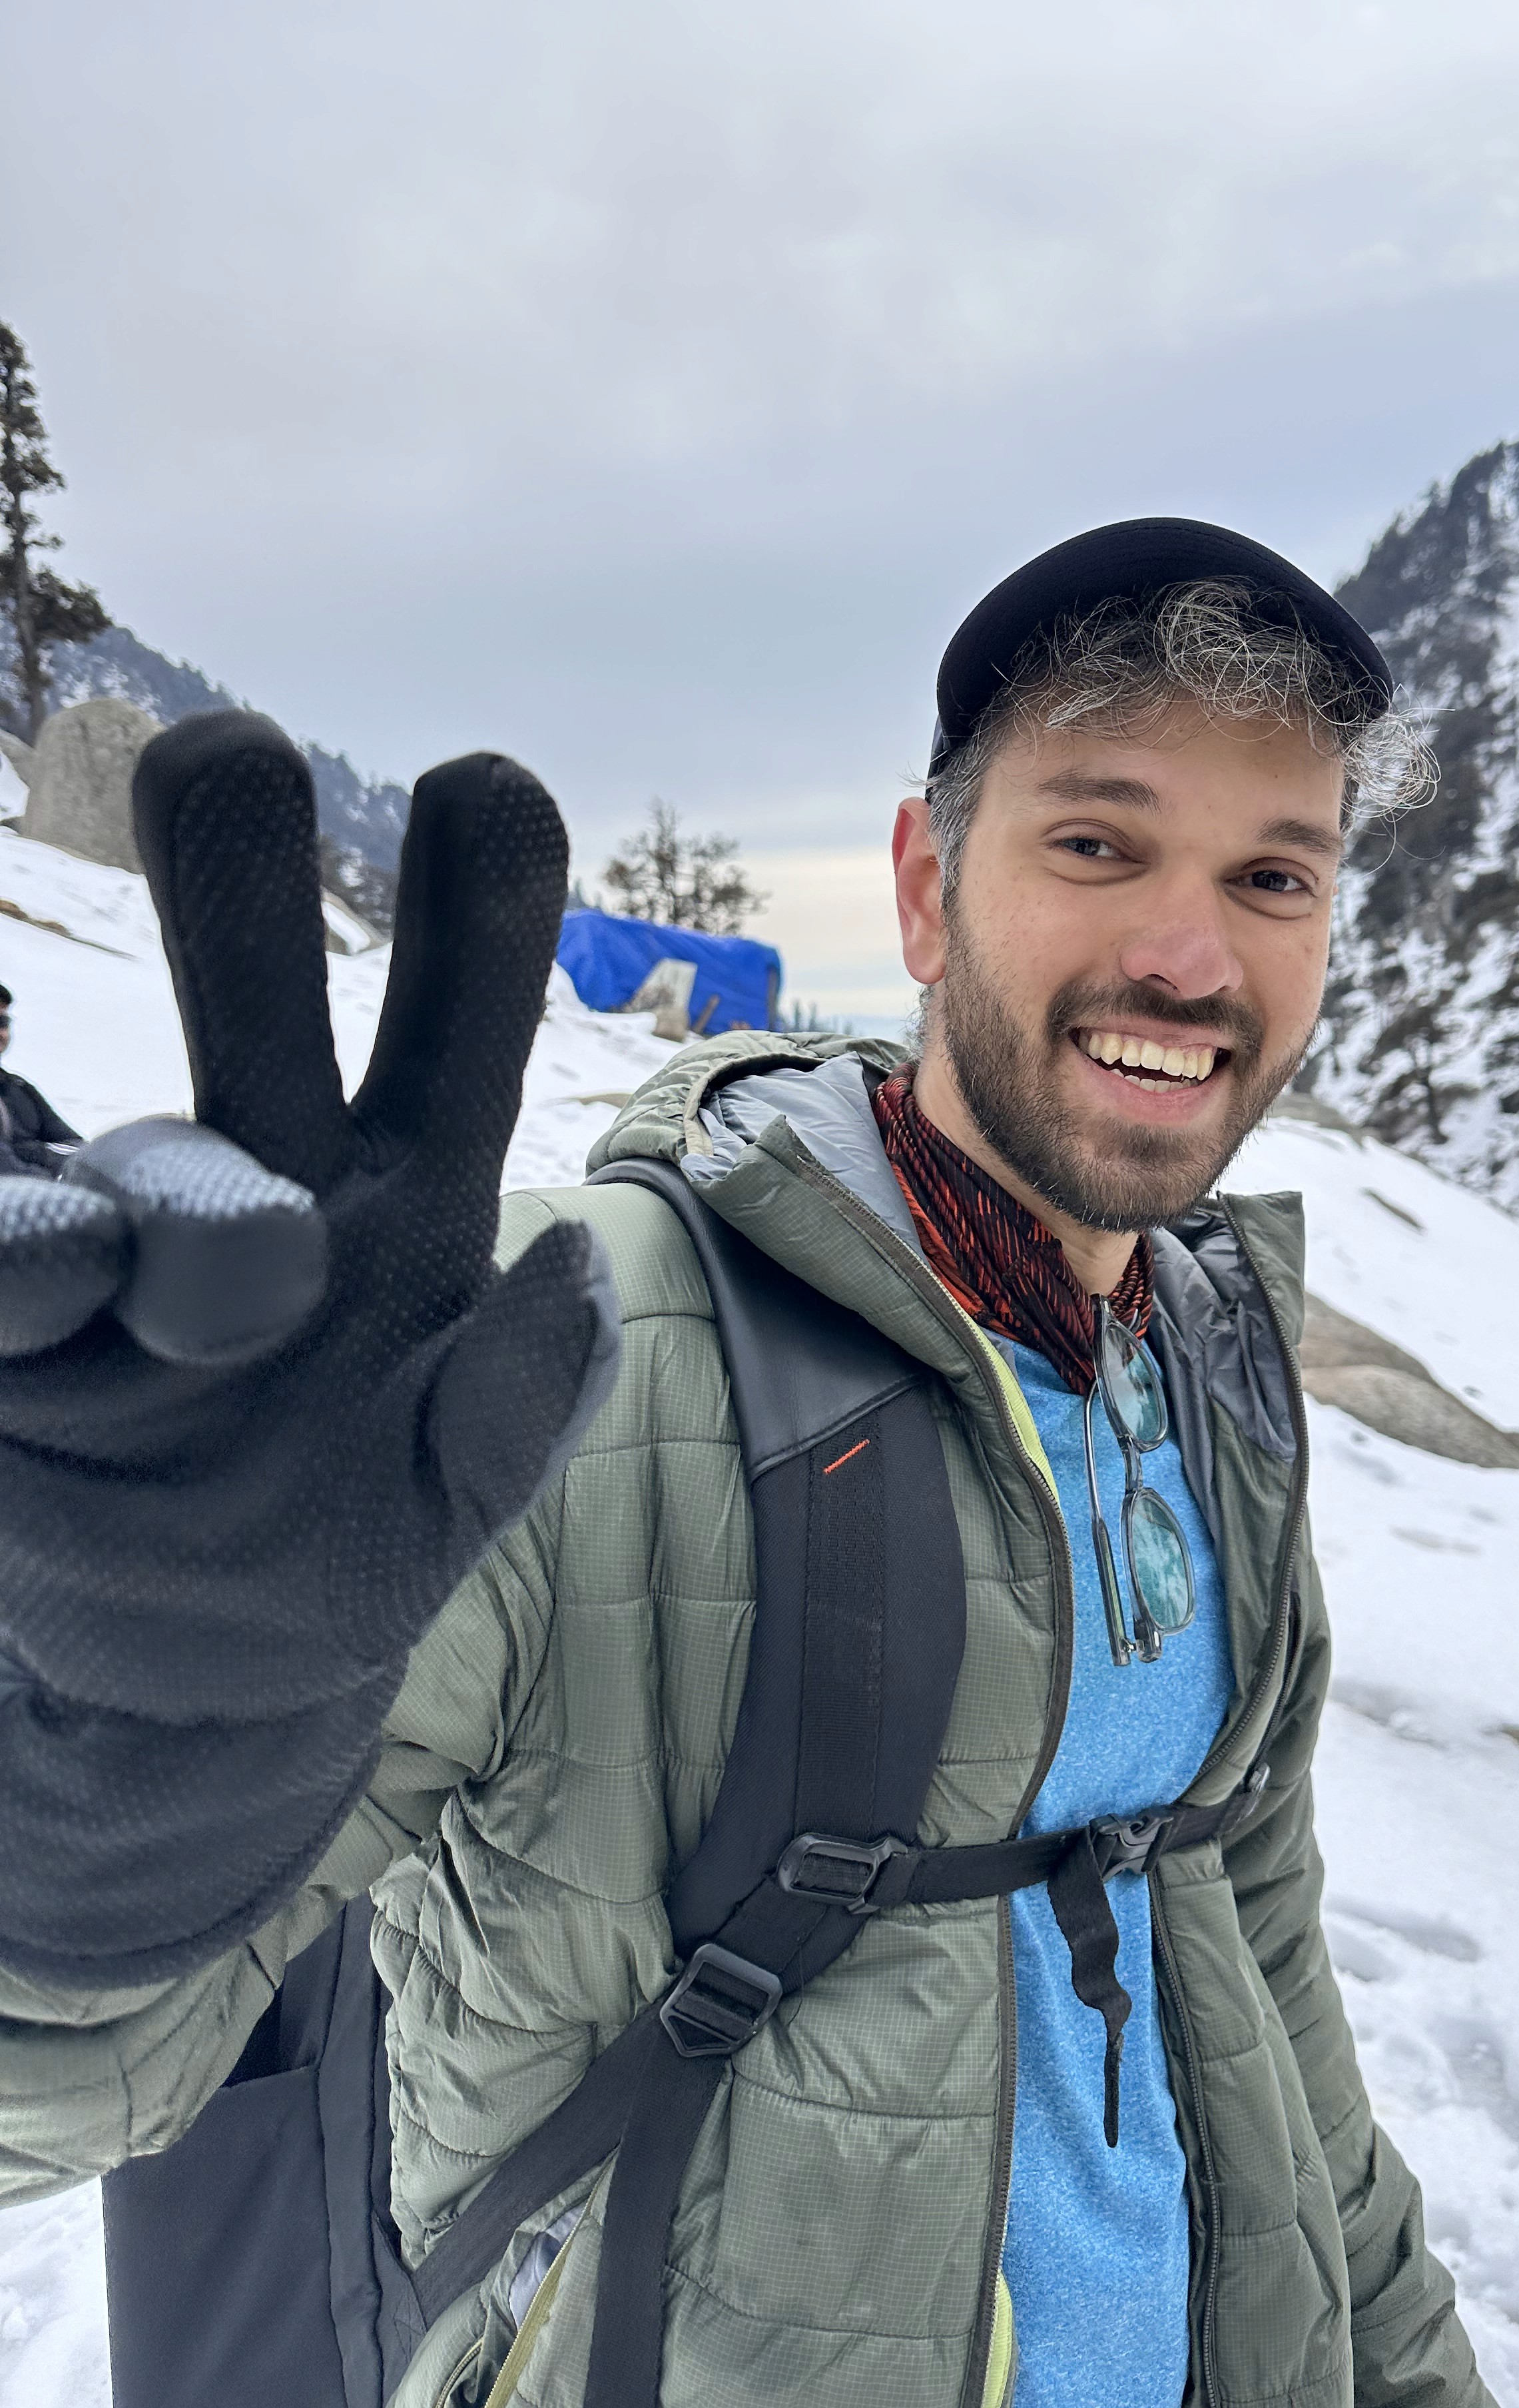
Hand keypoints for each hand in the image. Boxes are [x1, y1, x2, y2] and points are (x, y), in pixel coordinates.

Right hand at [0, 712, 618, 1986]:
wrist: (204, 1655)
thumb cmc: (356, 1522)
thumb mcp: (460, 1487)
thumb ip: (525, 1398)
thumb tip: (573, 1261)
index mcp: (403, 1191)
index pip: (451, 1035)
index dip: (474, 918)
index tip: (487, 783)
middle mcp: (250, 1173)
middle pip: (245, 995)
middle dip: (234, 880)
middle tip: (227, 752)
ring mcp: (101, 1232)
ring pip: (77, 1156)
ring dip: (92, 1200)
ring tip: (86, 1272)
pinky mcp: (3, 1313)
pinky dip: (4, 1220)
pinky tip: (27, 1233)